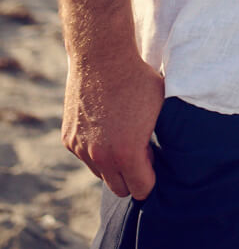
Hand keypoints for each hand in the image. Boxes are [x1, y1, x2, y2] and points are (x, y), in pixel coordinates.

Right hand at [63, 52, 164, 198]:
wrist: (103, 57)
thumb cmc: (138, 80)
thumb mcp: (159, 109)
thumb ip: (156, 141)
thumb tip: (159, 160)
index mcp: (127, 153)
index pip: (141, 190)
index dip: (151, 178)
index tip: (154, 163)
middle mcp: (101, 157)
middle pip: (120, 188)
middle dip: (132, 176)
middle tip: (140, 153)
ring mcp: (81, 149)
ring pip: (101, 173)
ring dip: (112, 164)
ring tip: (123, 138)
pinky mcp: (69, 139)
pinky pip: (85, 156)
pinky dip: (95, 149)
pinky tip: (105, 127)